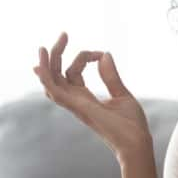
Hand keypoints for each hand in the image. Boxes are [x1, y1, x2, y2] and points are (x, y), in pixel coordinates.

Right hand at [33, 32, 150, 157]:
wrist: (136, 143)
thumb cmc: (131, 125)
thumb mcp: (121, 94)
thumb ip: (111, 76)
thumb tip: (105, 54)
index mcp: (85, 98)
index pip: (74, 72)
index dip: (85, 57)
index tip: (101, 54)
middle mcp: (76, 101)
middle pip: (58, 74)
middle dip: (58, 54)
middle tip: (64, 34)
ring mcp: (75, 105)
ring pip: (52, 82)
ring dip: (46, 65)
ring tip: (44, 47)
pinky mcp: (78, 108)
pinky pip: (55, 92)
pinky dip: (46, 79)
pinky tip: (41, 65)